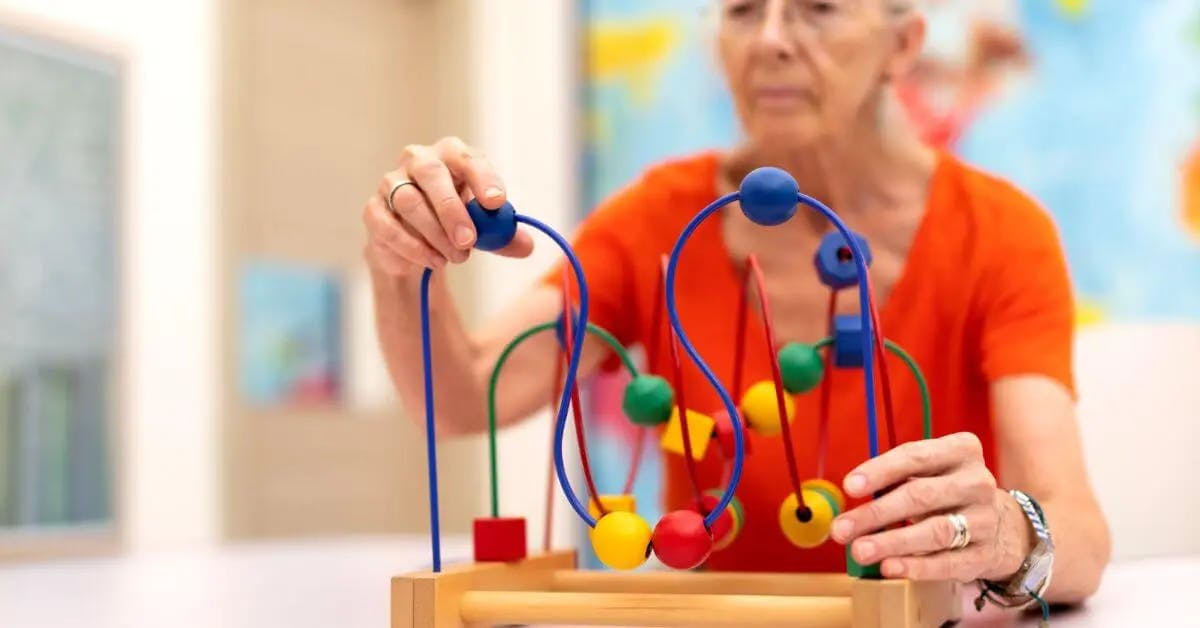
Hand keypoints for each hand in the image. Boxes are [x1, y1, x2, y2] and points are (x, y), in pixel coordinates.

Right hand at [363, 136, 533, 277]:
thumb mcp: (485, 229)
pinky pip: (389, 226)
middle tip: (468, 240)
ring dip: (435, 233)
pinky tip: (433, 261)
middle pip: (432, 175)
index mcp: (452, 156)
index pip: (467, 158)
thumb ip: (504, 235)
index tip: (496, 202)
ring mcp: (391, 183)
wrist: (416, 246)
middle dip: (452, 209)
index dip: (482, 178)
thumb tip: (527, 245)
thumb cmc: (456, 224)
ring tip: (456, 258)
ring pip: (409, 201)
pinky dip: (413, 247)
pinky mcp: (374, 211)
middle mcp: (419, 161)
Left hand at [830, 433, 1032, 581]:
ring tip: (860, 551)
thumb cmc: (948, 493)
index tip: (849, 486)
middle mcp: (978, 482)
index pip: (915, 456)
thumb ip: (894, 480)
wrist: (1002, 525)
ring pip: (935, 531)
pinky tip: (890, 567)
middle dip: (876, 513)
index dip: (879, 471)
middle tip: (842, 529)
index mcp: (962, 450)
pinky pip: (949, 562)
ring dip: (892, 542)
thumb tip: (851, 498)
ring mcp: (986, 519)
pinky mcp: (986, 553)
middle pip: (920, 495)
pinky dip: (916, 566)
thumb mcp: (929, 473)